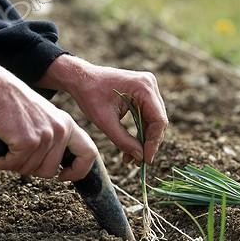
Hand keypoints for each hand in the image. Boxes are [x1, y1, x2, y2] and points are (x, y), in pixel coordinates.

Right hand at [0, 62, 97, 180]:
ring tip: (6, 143)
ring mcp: (46, 136)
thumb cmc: (12, 103)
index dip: (78, 171)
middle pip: (50, 171)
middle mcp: (61, 130)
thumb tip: (54, 167)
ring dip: (12, 162)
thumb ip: (54, 138)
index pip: (89, 154)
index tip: (63, 176)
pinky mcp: (29, 141)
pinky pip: (13, 164)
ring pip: (29, 169)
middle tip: (16, 154)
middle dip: (30, 168)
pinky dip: (0, 160)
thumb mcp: (43, 118)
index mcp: (67, 124)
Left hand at [38, 56, 167, 164]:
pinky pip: (147, 116)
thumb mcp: (104, 121)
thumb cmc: (89, 95)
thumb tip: (140, 157)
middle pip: (158, 121)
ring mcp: (148, 88)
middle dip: (149, 143)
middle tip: (139, 162)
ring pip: (154, 121)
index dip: (154, 142)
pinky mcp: (144, 94)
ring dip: (144, 140)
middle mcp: (150, 85)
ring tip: (132, 158)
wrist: (80, 78)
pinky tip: (132, 147)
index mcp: (143, 87)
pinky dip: (140, 132)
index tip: (146, 160)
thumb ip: (123, 140)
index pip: (158, 120)